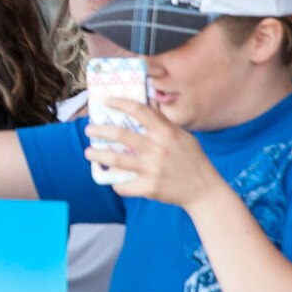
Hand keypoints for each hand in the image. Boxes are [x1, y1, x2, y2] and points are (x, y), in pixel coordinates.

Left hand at [82, 100, 224, 208]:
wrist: (204, 189)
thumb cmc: (192, 159)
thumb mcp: (182, 136)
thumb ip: (163, 122)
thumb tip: (147, 102)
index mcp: (166, 133)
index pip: (140, 111)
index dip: (121, 103)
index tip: (106, 101)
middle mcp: (157, 148)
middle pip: (122, 135)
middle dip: (101, 130)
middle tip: (89, 129)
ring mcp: (153, 169)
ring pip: (118, 160)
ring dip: (99, 156)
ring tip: (88, 152)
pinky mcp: (150, 187)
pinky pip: (125, 186)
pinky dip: (116, 184)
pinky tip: (112, 181)